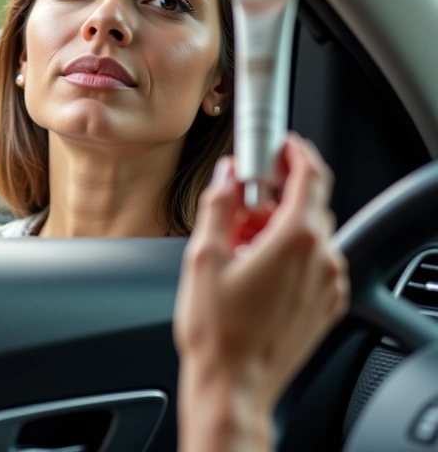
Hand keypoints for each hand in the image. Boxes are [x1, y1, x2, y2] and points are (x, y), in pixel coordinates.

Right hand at [174, 134, 348, 451]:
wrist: (234, 386)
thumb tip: (227, 173)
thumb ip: (219, 204)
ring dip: (279, 223)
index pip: (310, 174)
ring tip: (240, 243)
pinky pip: (314, 259)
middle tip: (240, 202)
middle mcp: (321, 258)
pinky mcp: (325, 303)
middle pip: (309, 202)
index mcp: (294, 240)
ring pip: (310, 231)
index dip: (294, 151)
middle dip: (274, 192)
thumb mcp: (204, 255)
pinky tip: (256, 266)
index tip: (278, 144)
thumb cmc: (217, 331)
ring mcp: (328, 283)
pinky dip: (290, 250)